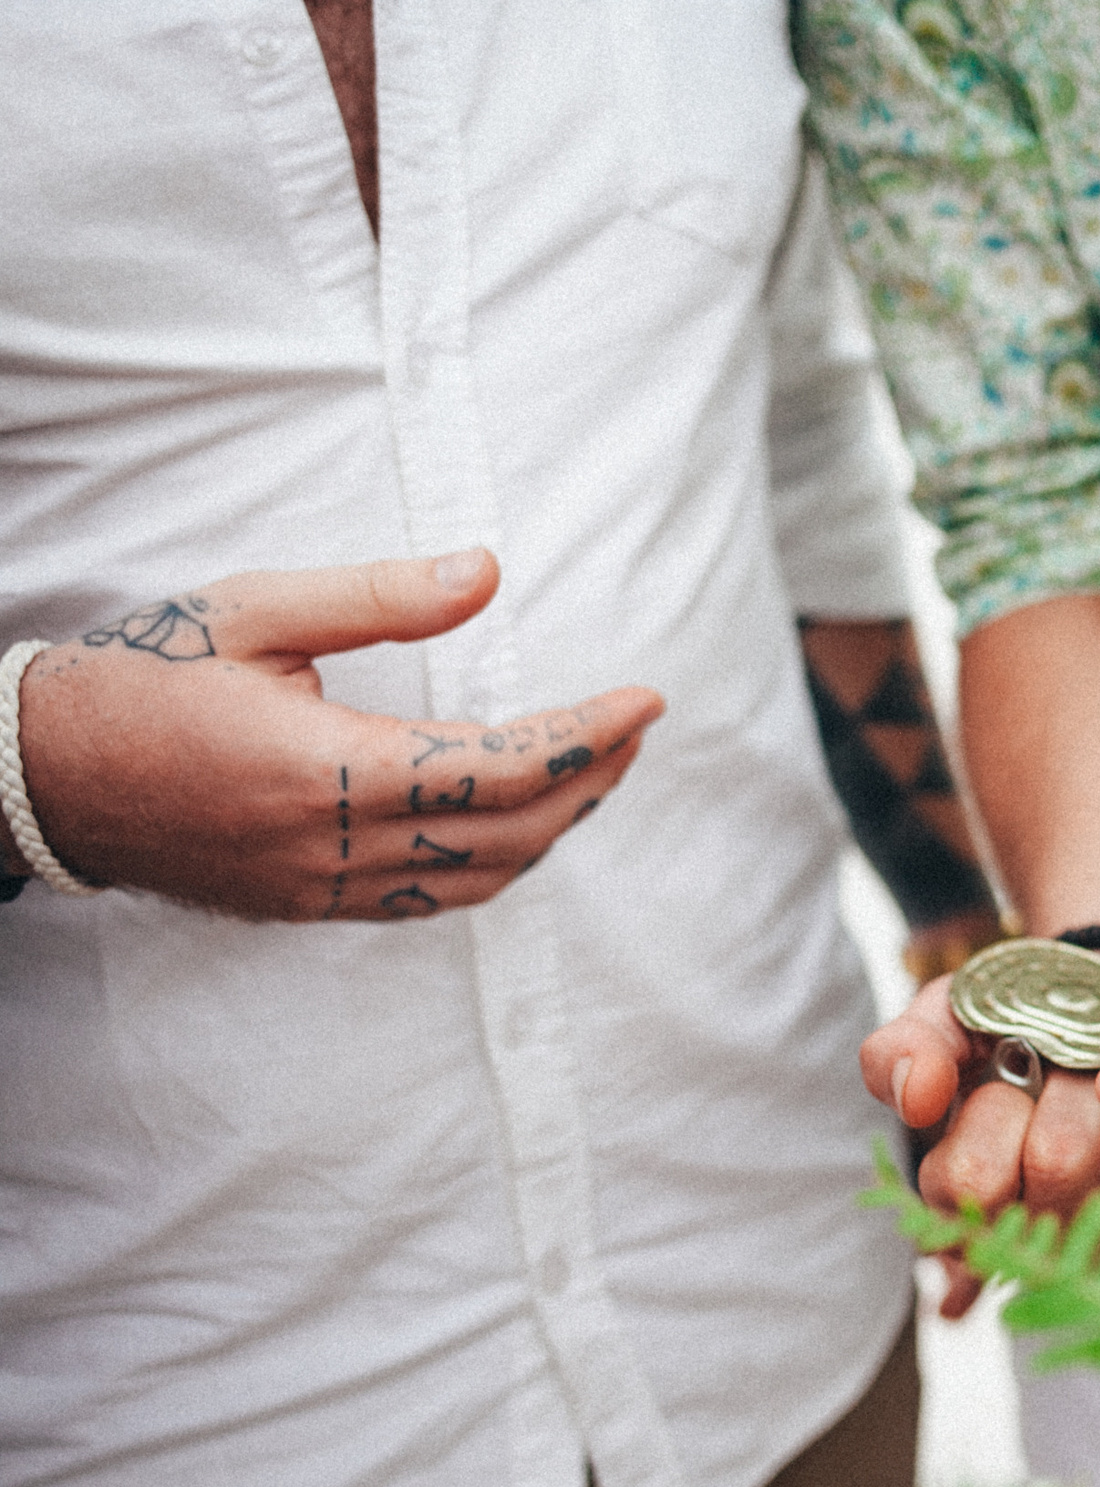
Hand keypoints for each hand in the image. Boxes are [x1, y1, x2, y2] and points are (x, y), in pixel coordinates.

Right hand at [12, 550, 662, 918]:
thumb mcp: (256, 609)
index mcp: (325, 771)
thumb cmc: (144, 678)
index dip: (587, 738)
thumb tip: (486, 572)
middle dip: (589, 782)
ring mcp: (320, 889)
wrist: (40, 771)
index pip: (500, 768)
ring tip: (594, 768)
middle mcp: (332, 846)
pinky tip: (516, 821)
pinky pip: (429, 902)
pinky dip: (492, 863)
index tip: (645, 701)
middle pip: (510, 835)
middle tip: (634, 729)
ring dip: (551, 829)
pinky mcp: (306, 908)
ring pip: (479, 880)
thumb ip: (379, 596)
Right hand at [860, 976, 1099, 1318]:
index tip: (1006, 1070)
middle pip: (1056, 1164)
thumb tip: (917, 1097)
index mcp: (972, 1206)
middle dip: (1062, 1089)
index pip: (968, 1186)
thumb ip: (904, 1051)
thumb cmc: (1020, 1021)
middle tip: (1065, 1066)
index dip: (991, 1114)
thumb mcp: (946, 1020)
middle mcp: (1047, 1236)